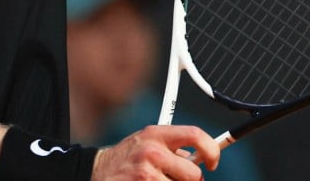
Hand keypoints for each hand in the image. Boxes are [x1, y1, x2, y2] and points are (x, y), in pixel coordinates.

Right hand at [91, 125, 219, 180]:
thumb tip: (202, 161)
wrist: (97, 171)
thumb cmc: (128, 158)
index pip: (195, 135)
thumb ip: (173, 149)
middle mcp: (152, 151)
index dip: (212, 151)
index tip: (212, 163)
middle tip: (176, 179)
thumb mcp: (147, 143)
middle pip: (194, 174)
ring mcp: (147, 173)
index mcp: (155, 134)